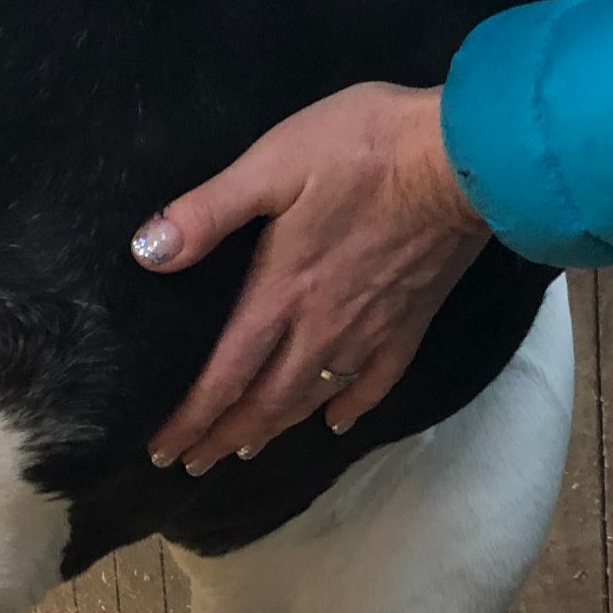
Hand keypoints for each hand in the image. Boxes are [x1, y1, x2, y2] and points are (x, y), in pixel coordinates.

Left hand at [130, 83, 488, 473]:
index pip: (223, 375)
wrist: (465, 160)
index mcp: (280, 292)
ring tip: (245, 448)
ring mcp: (369, 331)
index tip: (162, 450)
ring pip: (312, 398)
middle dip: (222, 436)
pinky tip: (335, 423)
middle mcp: (320, 327)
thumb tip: (147, 252)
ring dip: (274, 428)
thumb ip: (210, 211)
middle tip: (193, 464)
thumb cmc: (364, 149)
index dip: (191, 418)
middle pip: (264, 401)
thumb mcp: (273, 163)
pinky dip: (350, 409)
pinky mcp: (410, 323)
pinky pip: (375, 383)